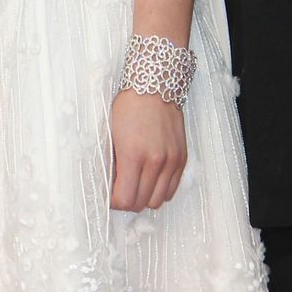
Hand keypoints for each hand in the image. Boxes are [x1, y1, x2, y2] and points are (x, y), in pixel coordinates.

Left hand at [110, 89, 186, 210]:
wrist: (155, 88)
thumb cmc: (128, 107)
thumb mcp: (112, 135)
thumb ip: (113, 164)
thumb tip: (111, 187)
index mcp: (133, 155)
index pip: (125, 199)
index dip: (114, 202)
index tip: (109, 195)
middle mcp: (156, 161)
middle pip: (141, 203)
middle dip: (127, 201)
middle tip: (119, 191)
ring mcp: (171, 161)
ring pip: (158, 201)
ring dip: (144, 198)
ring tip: (135, 185)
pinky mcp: (182, 159)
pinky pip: (172, 190)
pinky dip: (159, 190)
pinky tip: (149, 179)